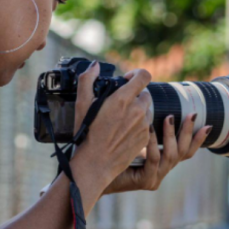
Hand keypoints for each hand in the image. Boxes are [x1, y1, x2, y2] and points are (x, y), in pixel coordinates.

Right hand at [71, 62, 153, 190]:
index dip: (136, 74)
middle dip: (134, 95)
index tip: (127, 79)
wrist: (96, 163)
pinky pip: (146, 124)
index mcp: (122, 99)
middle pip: (145, 93)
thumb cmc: (86, 133)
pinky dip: (138, 124)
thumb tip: (95, 65)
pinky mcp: (146, 137)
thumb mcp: (82, 104)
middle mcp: (137, 110)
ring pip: (146, 109)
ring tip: (121, 119)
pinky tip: (124, 131)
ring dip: (137, 110)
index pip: (144, 76)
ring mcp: (143, 125)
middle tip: (120, 104)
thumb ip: (87, 80)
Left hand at [104, 111, 210, 194]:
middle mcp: (161, 170)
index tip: (205, 121)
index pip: (184, 148)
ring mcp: (155, 177)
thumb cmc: (106, 149)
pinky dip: (154, 143)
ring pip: (173, 155)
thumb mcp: (129, 133)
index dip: (197, 137)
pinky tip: (150, 130)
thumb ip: (142, 123)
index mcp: (159, 160)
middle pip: (185, 152)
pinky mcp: (147, 181)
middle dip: (190, 133)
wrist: (90, 170)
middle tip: (192, 115)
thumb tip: (152, 104)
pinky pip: (154, 159)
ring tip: (168, 117)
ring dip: (171, 135)